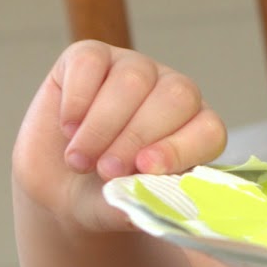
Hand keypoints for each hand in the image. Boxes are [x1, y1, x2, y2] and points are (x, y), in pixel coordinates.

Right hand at [12, 41, 225, 232]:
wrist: (58, 184)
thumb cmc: (104, 196)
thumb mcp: (123, 209)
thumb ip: (140, 205)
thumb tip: (149, 208)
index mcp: (196, 131)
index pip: (208, 130)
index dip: (180, 148)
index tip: (146, 169)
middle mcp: (173, 93)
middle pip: (175, 98)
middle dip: (136, 138)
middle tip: (106, 172)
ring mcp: (135, 69)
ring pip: (132, 81)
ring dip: (101, 127)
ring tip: (79, 160)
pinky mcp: (91, 57)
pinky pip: (91, 62)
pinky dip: (77, 99)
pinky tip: (68, 127)